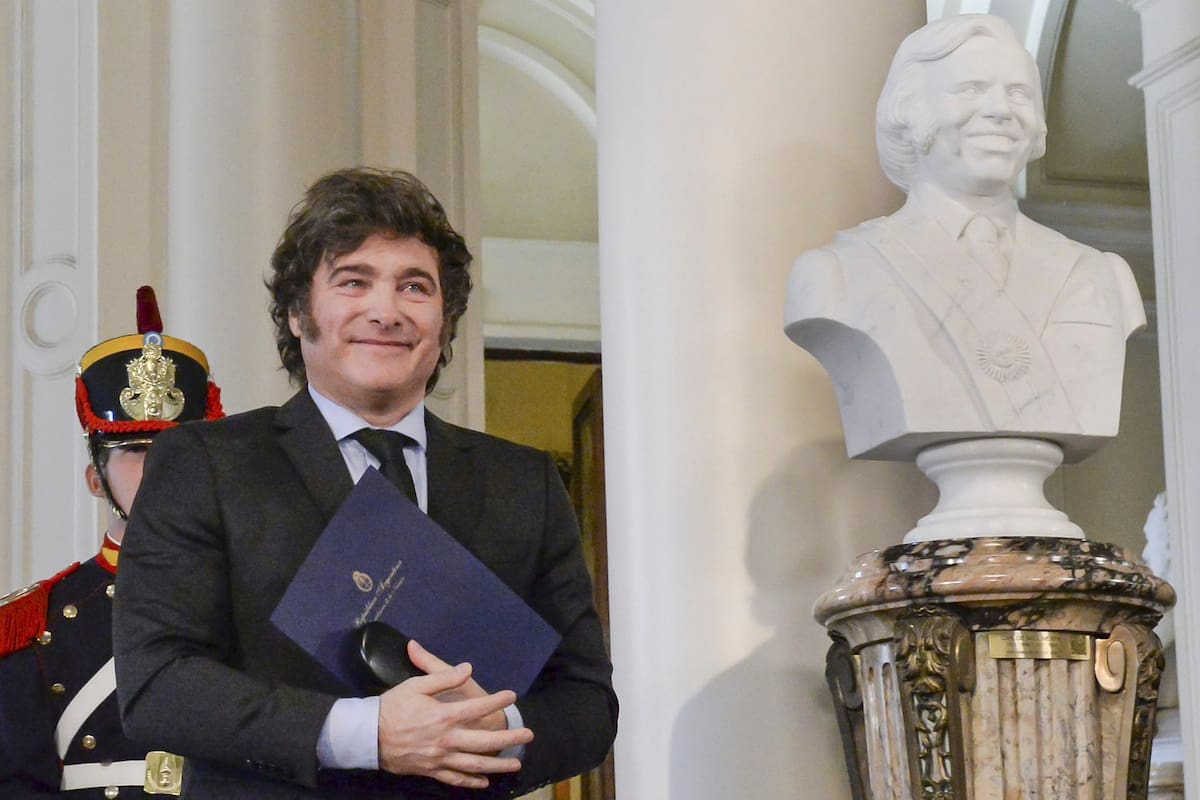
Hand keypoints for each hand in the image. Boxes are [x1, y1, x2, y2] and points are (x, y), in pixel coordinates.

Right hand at [377, 643, 533, 787]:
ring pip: (474, 765)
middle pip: (484, 741)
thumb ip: (443, 676)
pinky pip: (455, 779)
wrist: (367, 736)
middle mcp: (447, 740)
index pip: (478, 707)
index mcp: (444, 716)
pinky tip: (484, 783)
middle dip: (508, 738)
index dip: (496, 700)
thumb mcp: (416, 685)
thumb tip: (467, 668)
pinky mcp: (431, 771)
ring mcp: (440, 759)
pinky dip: (471, 783)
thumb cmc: (392, 706)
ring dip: (497, 765)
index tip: (511, 695)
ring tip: (516, 763)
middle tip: (529, 736)